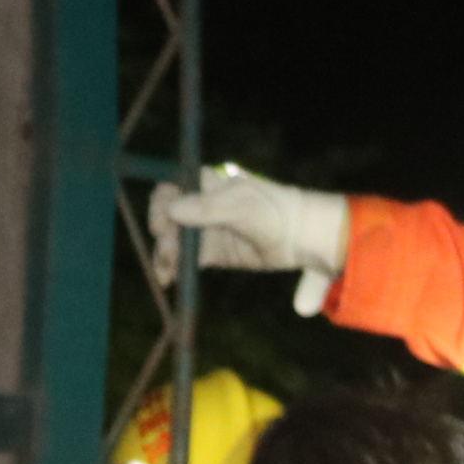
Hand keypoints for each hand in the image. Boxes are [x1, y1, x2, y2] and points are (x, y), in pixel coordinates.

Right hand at [148, 165, 350, 315]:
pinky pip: (187, 259)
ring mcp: (207, 229)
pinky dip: (177, 268)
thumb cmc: (275, 211)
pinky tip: (171, 279)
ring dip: (165, 255)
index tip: (162, 223)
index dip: (161, 204)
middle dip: (163, 235)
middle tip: (169, 253)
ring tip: (166, 274)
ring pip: (175, 240)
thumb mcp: (243, 206)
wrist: (302, 237)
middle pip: (168, 217)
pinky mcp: (213, 252)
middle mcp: (202, 205)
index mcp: (207, 184)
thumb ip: (208, 208)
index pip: (172, 188)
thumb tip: (173, 209)